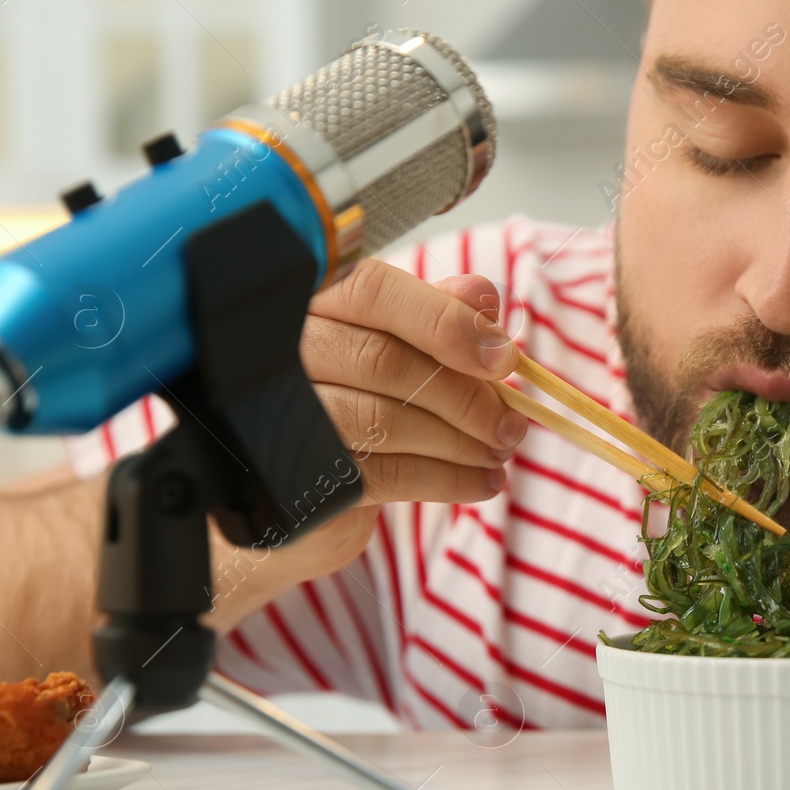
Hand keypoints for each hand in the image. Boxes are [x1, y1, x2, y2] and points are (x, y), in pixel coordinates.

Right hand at [206, 260, 526, 629]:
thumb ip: (432, 318)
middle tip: (511, 423)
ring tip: (498, 453)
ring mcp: (278, 414)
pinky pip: (385, 474)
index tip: (503, 356)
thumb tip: (483, 295)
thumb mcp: (388, 353)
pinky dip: (447, 481)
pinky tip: (480, 483)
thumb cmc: (342, 405)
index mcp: (309, 304)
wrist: (286, 497)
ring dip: (461, 442)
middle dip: (466, 396)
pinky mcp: (295, 476)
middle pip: (387, 361)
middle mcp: (280, 352)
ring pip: (386, 420)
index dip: (446, 322)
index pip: (375, 292)